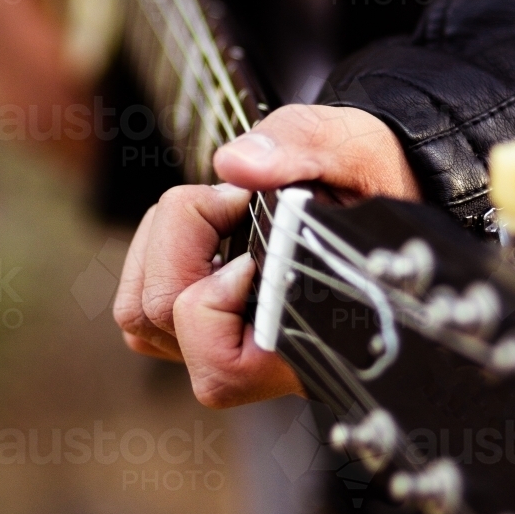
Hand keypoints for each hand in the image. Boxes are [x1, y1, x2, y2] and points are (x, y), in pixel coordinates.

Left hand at [114, 104, 420, 406]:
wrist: (378, 199)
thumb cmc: (372, 185)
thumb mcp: (358, 149)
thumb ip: (304, 147)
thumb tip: (232, 164)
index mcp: (308, 346)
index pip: (223, 366)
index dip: (217, 293)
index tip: (251, 226)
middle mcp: (259, 363)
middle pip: (162, 323)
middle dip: (180, 239)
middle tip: (232, 199)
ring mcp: (221, 350)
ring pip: (139, 318)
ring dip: (159, 245)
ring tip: (215, 211)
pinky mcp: (195, 332)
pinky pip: (136, 308)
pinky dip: (150, 255)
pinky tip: (198, 227)